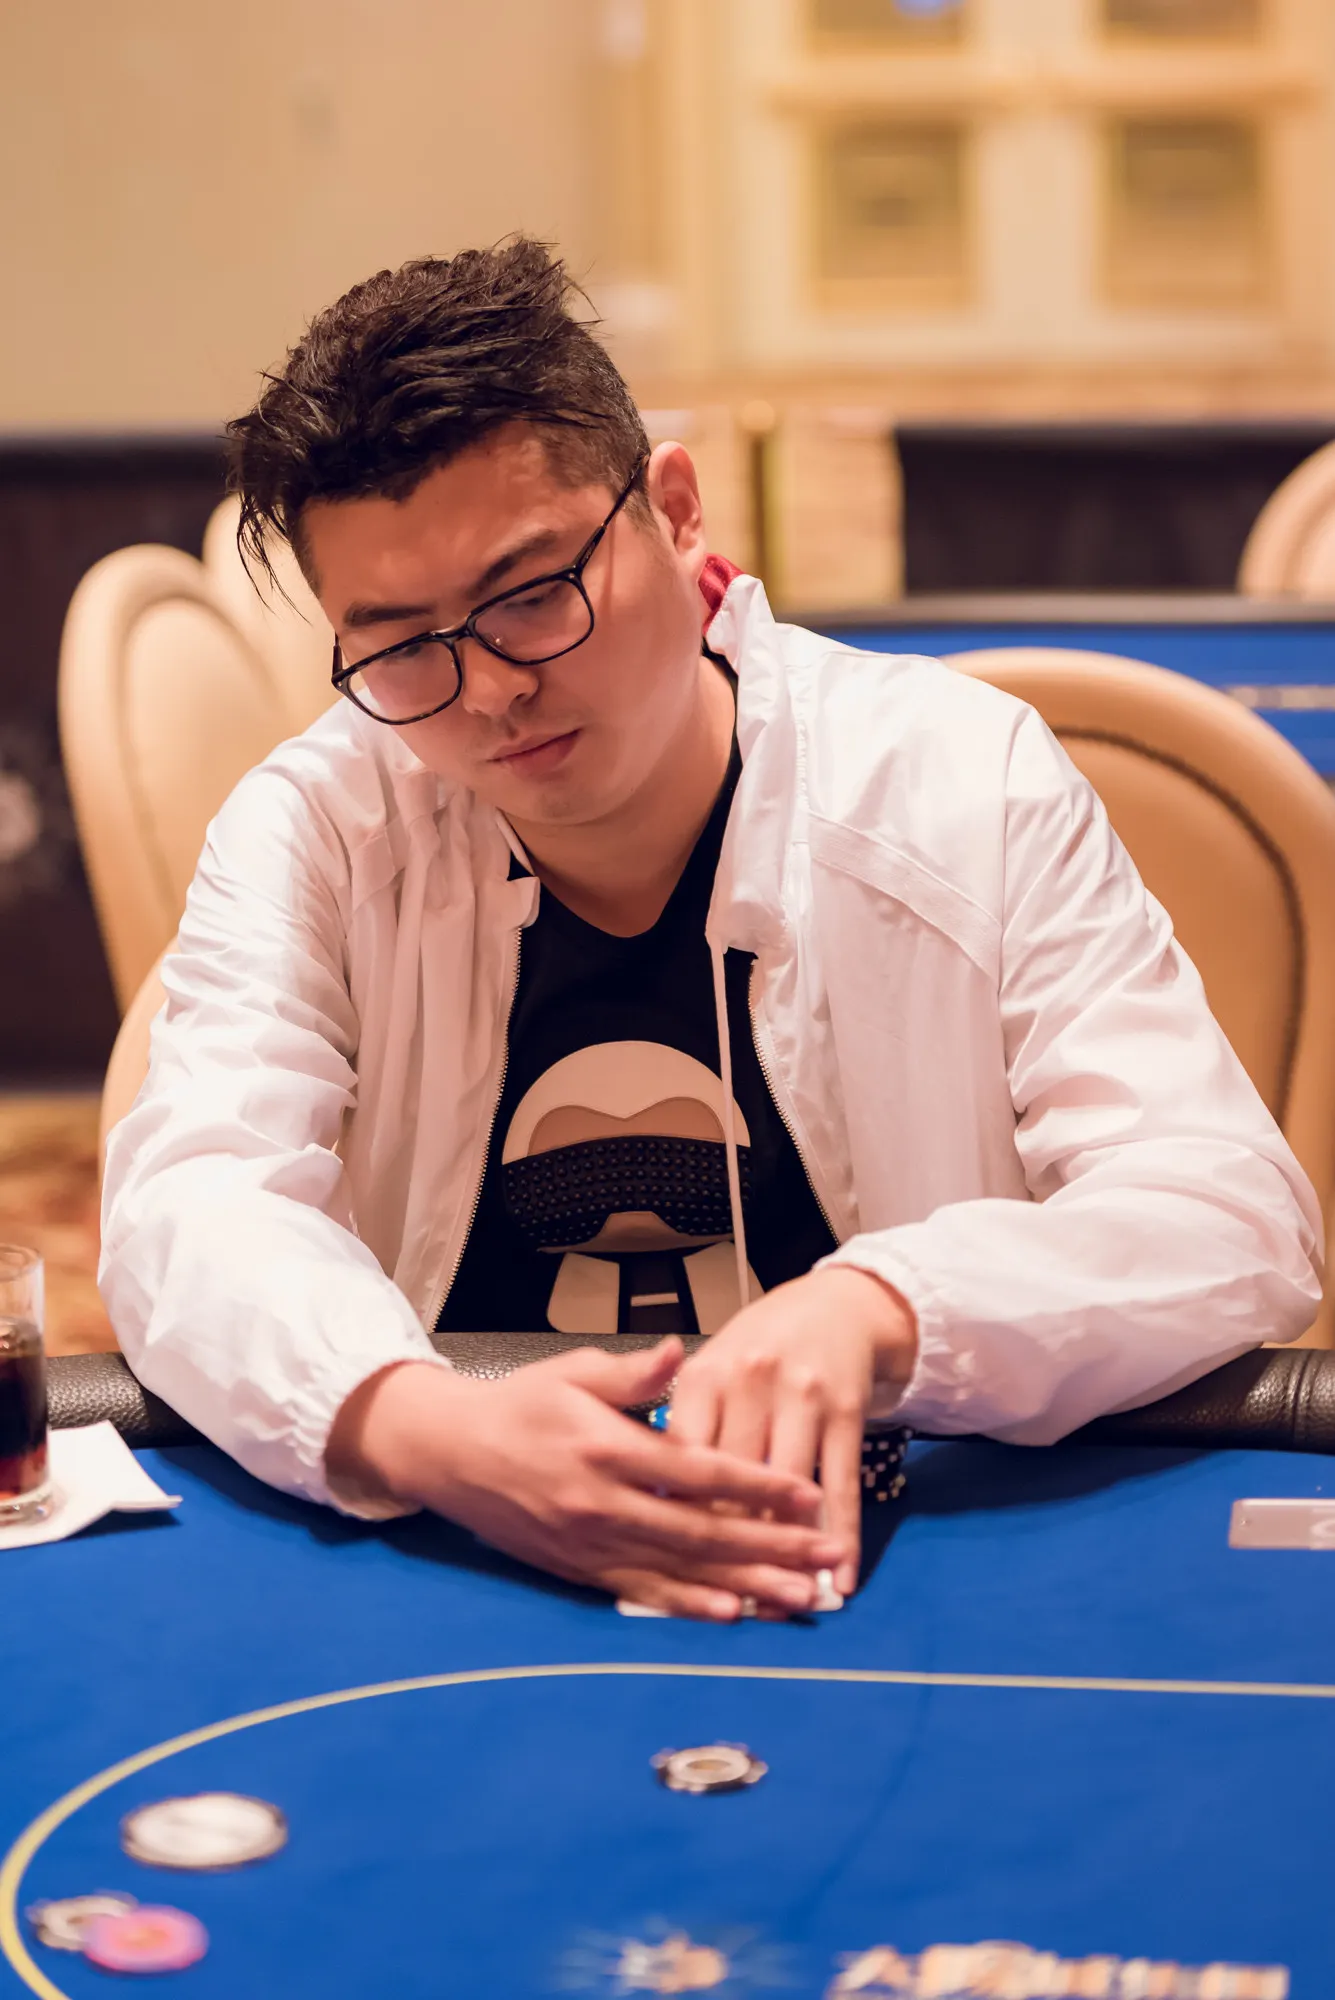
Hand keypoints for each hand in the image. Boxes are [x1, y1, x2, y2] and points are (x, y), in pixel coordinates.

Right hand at [326, 1338, 844, 1620]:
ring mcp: (590, 1543)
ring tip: (799, 1598)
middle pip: (703, 1530)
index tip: (808, 1494)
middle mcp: (603, 1502)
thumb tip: (679, 1351)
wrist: (449, 1453)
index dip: (757, 1485)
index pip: (699, 1470)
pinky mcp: (578, 1569)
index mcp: (609, 1447)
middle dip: (772, 1546)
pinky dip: (688, 1605)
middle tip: (826, 1557)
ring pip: (681, 1570)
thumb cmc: (520, 1404)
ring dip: (746, 1585)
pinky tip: (732, 1614)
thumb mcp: (574, 1372)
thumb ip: (632, 1372)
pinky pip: (642, 1592)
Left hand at [668, 1267, 916, 1595]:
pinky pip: (841, 1484)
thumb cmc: (757, 1346)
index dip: (675, 1517)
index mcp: (703, 1376)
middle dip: (728, 1548)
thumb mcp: (707, 1368)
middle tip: (723, 1603)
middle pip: (733, 1483)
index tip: (666, 1567)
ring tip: (779, 1604)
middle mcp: (751, 1383)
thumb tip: (653, 1502)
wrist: (836, 1304)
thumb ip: (679, 1426)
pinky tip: (838, 1578)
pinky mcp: (846, 1410)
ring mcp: (802, 1396)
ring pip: (787, 1491)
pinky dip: (841, 1536)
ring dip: (785, 1552)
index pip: (682, 1461)